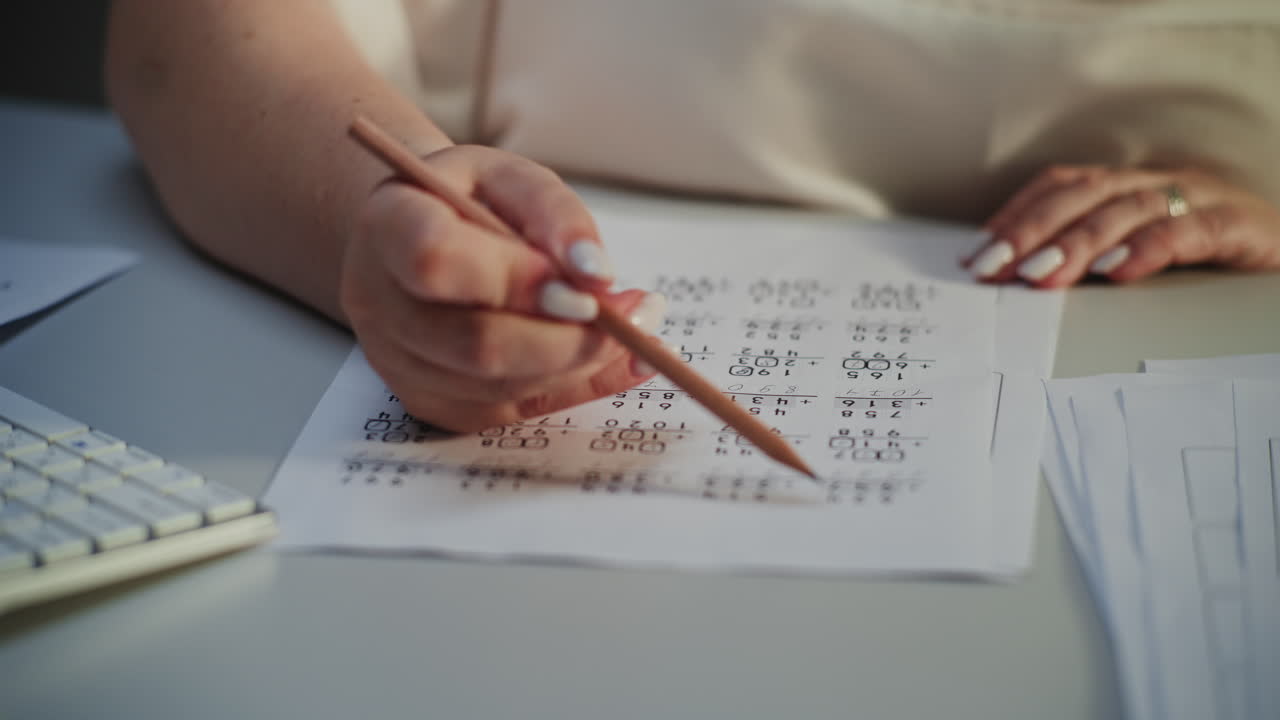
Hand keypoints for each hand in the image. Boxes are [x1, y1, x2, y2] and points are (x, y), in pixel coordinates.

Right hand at [340, 144, 665, 431]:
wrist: (415, 240)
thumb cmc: (466, 202)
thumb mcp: (510, 177)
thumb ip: (553, 215)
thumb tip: (595, 274)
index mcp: (389, 226)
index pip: (437, 261)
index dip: (517, 280)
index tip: (588, 284)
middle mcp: (378, 302)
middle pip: (476, 343)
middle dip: (570, 338)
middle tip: (635, 313)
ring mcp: (399, 362)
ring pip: (501, 386)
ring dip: (583, 362)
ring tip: (634, 323)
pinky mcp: (433, 402)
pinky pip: (514, 412)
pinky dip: (580, 387)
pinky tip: (620, 360)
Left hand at [967, 165, 1279, 287]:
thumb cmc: (1208, 264)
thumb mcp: (1137, 260)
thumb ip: (1088, 264)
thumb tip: (1019, 282)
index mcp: (1130, 186)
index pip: (1062, 186)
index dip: (1017, 213)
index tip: (976, 252)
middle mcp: (1160, 182)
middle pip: (1084, 193)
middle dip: (1032, 229)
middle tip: (994, 266)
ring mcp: (1199, 198)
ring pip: (1129, 208)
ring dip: (1078, 241)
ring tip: (1040, 273)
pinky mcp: (1239, 225)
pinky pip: (1190, 231)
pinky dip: (1149, 248)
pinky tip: (1117, 273)